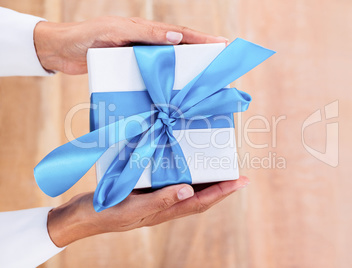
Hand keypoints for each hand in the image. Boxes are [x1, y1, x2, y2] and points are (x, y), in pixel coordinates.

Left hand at [33, 16, 227, 73]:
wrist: (61, 51)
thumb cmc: (85, 36)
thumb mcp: (115, 30)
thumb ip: (144, 33)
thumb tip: (176, 38)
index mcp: (145, 29)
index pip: (180, 34)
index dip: (202, 39)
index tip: (223, 45)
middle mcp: (145, 43)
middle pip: (179, 50)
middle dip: (201, 57)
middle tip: (220, 67)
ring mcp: (139, 58)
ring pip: (168, 67)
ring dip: (185, 75)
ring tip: (202, 86)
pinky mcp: (130, 72)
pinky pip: (152, 79)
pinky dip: (164, 85)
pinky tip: (172, 97)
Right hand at [47, 176, 248, 246]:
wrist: (82, 216)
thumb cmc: (106, 211)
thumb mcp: (134, 206)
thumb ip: (161, 200)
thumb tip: (190, 191)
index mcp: (165, 212)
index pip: (201, 201)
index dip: (223, 191)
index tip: (242, 181)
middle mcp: (165, 206)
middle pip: (200, 197)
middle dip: (221, 187)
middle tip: (238, 175)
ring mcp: (157, 200)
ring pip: (188, 191)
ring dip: (206, 181)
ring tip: (219, 169)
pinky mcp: (147, 191)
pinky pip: (172, 183)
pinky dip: (184, 175)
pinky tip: (185, 165)